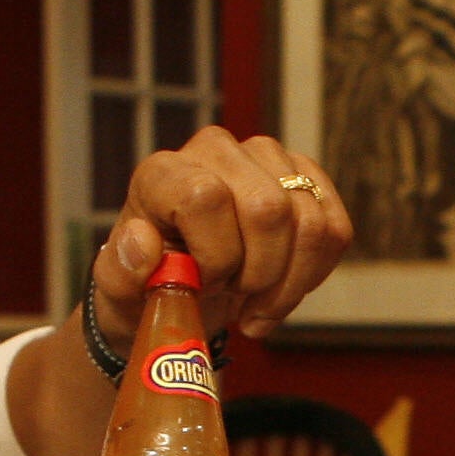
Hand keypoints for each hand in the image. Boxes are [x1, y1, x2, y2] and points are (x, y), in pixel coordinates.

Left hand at [94, 128, 353, 347]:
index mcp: (164, 172)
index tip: (203, 285)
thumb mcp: (119, 294)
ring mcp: (267, 158)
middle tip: (238, 301)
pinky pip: (335, 230)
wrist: (180, 286)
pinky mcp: (306, 178)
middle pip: (268, 208)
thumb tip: (143, 240)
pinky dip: (313, 274)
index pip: (207, 197)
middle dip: (260, 274)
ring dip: (289, 282)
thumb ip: (120, 272)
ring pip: (309, 221)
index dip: (215, 256)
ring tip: (258, 305)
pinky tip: (283, 291)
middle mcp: (216, 150)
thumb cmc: (148, 287)